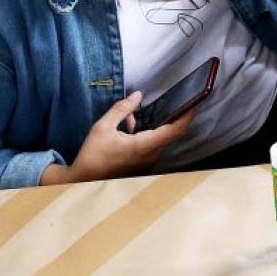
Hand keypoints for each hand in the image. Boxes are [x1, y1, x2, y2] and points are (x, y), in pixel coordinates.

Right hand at [60, 92, 196, 183]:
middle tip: (167, 101)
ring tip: (130, 118)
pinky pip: (152, 146)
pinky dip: (145, 134)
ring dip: (152, 125)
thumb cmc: (93, 155)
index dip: (187, 116)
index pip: (175, 130)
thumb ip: (122, 109)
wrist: (83, 180)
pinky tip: (127, 129)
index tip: (193, 102)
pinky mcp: (142, 165)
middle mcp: (150, 156)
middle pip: (169, 134)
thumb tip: (137, 95)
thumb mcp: (103, 127)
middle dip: (167, 117)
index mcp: (144, 146)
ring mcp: (148, 163)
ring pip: (159, 139)